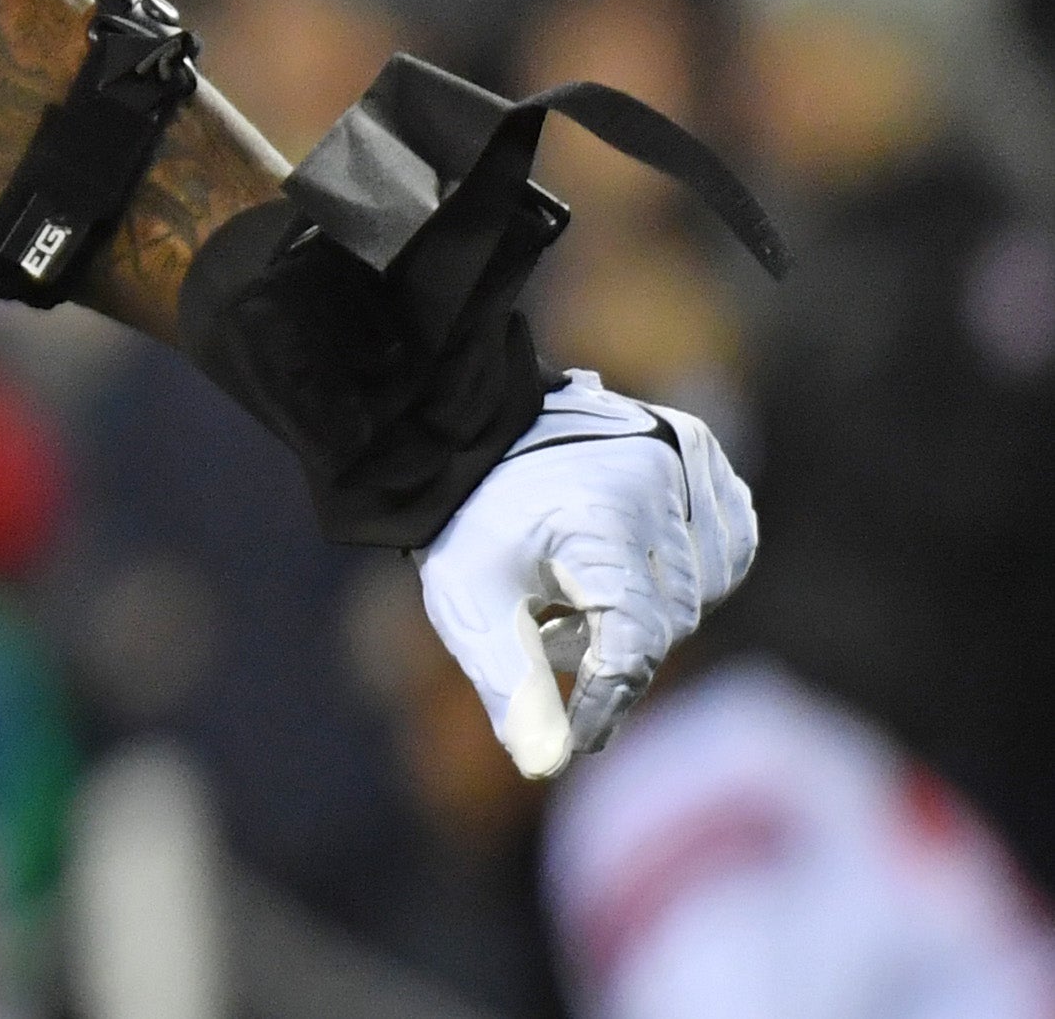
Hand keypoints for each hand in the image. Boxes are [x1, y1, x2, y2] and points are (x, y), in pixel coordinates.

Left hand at [415, 370, 753, 778]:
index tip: (577, 740)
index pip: (632, 644)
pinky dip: (689, 572)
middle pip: (666, 622)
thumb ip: (510, 684)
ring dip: (648, 610)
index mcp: (600, 522)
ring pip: (702, 589)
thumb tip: (543, 764)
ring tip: (574, 591)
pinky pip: (726, 543)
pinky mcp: (697, 450)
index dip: (606, 701)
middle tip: (548, 635)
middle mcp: (656, 484)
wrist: (467, 429)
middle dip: (610, 647)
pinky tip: (630, 566)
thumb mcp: (471, 604)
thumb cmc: (468, 522)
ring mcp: (684, 460)